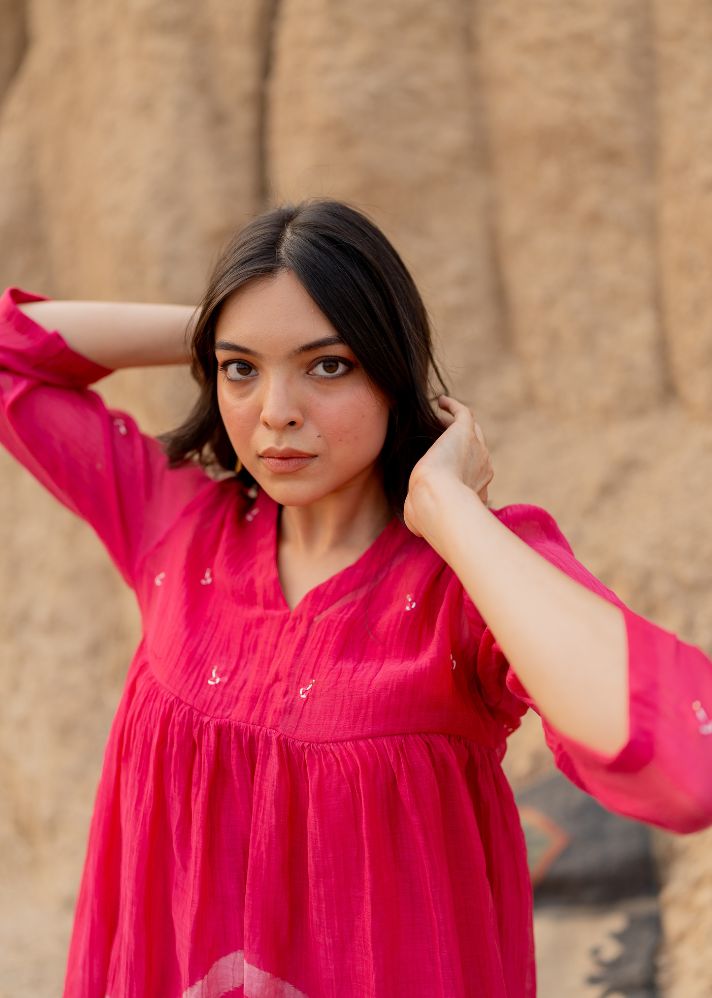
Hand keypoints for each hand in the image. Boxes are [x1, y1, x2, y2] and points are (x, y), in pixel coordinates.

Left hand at [403, 395, 493, 537]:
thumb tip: (413, 522)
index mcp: (478, 490)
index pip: (474, 475)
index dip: (462, 468)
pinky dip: (453, 406)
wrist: (436, 499)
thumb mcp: (424, 519)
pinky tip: (440, 401)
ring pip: (472, 429)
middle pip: (478, 449)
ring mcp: (478, 449)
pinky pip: (463, 413)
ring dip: (457, 422)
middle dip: (465, 442)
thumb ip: (421, 518)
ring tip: (441, 415)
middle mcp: (483, 469)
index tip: (447, 463)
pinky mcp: (465, 432)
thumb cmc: (429, 514)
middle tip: (444, 434)